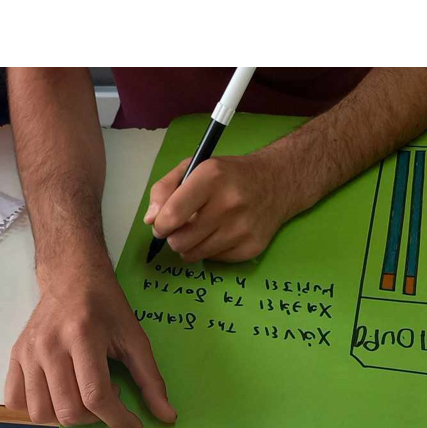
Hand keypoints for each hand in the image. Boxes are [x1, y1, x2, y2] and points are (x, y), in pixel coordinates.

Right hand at [6, 258, 176, 427]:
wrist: (71, 277)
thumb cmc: (105, 305)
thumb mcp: (135, 338)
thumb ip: (150, 380)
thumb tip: (166, 417)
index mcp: (82, 336)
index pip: (95, 396)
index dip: (118, 419)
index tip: (133, 424)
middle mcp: (49, 346)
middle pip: (68, 411)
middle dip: (96, 418)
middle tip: (107, 395)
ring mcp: (28, 352)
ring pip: (41, 413)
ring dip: (67, 417)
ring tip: (82, 394)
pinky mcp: (15, 356)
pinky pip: (15, 401)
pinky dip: (37, 409)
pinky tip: (57, 396)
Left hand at [143, 151, 295, 262]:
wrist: (276, 183)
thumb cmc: (228, 175)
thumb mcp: (195, 168)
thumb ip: (165, 189)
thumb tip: (151, 220)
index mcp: (211, 177)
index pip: (172, 215)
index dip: (160, 225)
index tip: (161, 224)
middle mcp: (229, 204)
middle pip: (179, 242)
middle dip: (174, 237)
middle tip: (183, 227)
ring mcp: (242, 229)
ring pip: (194, 255)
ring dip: (191, 245)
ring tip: (202, 229)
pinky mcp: (251, 248)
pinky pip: (213, 260)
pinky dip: (211, 250)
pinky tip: (222, 233)